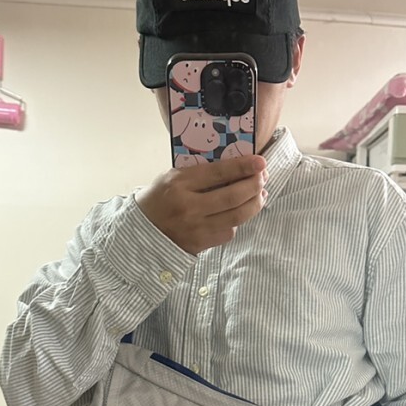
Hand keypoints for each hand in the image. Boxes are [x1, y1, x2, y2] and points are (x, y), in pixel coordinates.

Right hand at [135, 155, 267, 254]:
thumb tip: (235, 166)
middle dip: (254, 185)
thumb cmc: (159, 199)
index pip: (219, 173)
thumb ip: (200, 172)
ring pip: (237, 216)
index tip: (260, 161)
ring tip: (261, 194)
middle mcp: (190, 207)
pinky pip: (229, 231)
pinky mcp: (202, 244)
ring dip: (255, 204)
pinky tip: (241, 212)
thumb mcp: (172, 178)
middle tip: (263, 178)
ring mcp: (197, 228)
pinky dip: (239, 220)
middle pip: (233, 196)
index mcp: (180, 184)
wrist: (142, 232)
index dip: (244, 167)